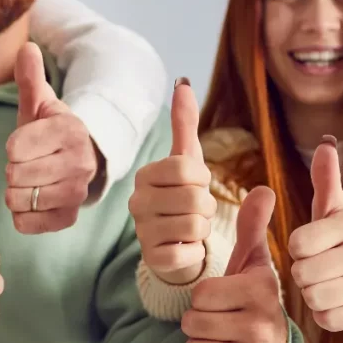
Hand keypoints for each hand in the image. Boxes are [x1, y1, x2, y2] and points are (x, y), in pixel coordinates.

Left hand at [5, 42, 97, 233]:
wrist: (78, 161)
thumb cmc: (49, 131)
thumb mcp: (39, 103)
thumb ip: (30, 77)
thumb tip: (26, 47)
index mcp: (70, 130)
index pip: (15, 147)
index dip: (11, 146)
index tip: (25, 144)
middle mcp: (80, 163)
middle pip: (15, 175)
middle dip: (12, 170)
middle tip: (27, 164)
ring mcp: (76, 193)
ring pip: (18, 200)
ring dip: (14, 192)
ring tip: (28, 181)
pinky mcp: (68, 218)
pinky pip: (26, 223)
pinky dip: (20, 215)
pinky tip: (31, 201)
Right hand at [129, 78, 215, 284]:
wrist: (175, 244)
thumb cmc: (183, 197)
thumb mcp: (187, 159)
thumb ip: (185, 123)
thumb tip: (183, 83)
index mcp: (145, 175)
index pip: (188, 168)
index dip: (203, 178)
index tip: (195, 185)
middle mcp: (136, 202)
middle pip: (195, 198)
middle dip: (206, 206)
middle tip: (195, 211)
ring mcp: (142, 232)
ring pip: (195, 226)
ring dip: (203, 229)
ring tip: (189, 229)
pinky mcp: (152, 259)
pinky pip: (188, 253)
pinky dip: (196, 252)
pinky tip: (185, 248)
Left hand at [182, 186, 288, 342]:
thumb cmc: (253, 298)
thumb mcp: (254, 262)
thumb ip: (252, 226)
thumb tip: (263, 188)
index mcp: (260, 291)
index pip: (201, 294)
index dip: (203, 297)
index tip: (223, 298)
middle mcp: (262, 325)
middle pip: (193, 323)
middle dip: (197, 321)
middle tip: (218, 320)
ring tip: (221, 337)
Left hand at [288, 137, 342, 330]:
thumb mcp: (336, 211)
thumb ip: (326, 181)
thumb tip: (324, 145)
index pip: (298, 243)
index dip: (298, 249)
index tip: (313, 247)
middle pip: (302, 274)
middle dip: (303, 274)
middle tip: (319, 269)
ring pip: (313, 297)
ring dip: (312, 295)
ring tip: (327, 285)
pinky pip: (326, 319)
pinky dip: (325, 314)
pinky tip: (338, 302)